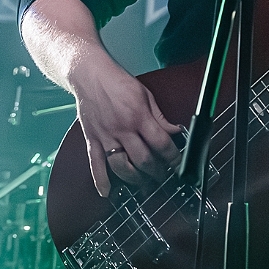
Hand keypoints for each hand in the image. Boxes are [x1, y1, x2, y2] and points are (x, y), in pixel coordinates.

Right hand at [70, 57, 182, 195]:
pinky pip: (95, 164)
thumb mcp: (147, 96)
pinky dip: (100, 180)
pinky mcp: (92, 139)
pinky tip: (107, 192)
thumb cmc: (118, 83)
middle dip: (156, 172)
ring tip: (144, 184)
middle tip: (163, 177)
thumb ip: (160, 118)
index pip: (161, 143)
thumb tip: (175, 132)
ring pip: (121, 166)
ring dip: (135, 179)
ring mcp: (105, 136)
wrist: (90, 75)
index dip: (172, 157)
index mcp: (138, 116)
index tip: (178, 165)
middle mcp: (122, 129)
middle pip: (143, 159)